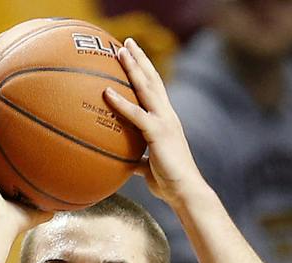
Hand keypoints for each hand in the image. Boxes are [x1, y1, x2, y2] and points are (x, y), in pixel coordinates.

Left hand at [103, 37, 204, 205]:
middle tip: (126, 42)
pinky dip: (121, 103)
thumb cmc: (168, 181)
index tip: (133, 56)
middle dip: (139, 59)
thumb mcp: (149, 167)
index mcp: (165, 119)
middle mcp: (167, 115)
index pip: (154, 89)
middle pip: (152, 79)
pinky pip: (136, 115)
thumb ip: (138, 160)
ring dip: (133, 68)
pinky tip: (107, 92)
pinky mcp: (158, 133)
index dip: (144, 71)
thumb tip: (126, 163)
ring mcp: (164, 121)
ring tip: (120, 51)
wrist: (184, 191)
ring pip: (147, 88)